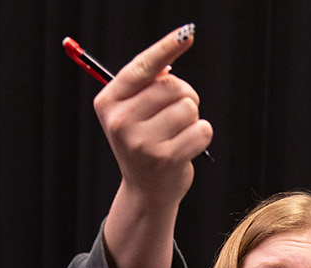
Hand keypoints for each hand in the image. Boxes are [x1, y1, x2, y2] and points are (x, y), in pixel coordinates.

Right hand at [93, 25, 212, 206]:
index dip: (166, 47)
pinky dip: (201, 136)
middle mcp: (120, 122)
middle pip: (172, 86)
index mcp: (108, 103)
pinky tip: (186, 148)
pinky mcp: (165, 159)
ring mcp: (141, 142)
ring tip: (177, 134)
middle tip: (175, 116)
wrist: (146, 191)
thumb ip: (146, 85)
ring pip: (189, 107)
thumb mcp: (134, 112)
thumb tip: (168, 61)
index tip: (187, 33)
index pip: (142, 67)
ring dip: (192, 119)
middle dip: (183, 96)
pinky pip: (202, 129)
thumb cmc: (145, 143)